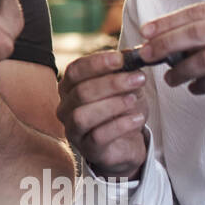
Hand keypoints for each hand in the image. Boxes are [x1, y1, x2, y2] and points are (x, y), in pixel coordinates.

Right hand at [57, 50, 149, 178]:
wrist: (127, 143)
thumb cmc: (122, 111)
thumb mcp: (126, 87)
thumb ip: (125, 71)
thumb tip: (133, 55)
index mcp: (70, 87)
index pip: (75, 70)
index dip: (97, 63)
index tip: (121, 59)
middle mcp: (66, 108)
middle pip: (81, 92)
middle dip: (112, 83)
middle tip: (138, 78)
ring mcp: (74, 130)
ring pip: (84, 115)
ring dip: (112, 105)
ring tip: (134, 100)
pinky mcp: (88, 149)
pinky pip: (98, 136)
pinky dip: (120, 125)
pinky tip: (137, 119)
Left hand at [138, 0, 204, 112]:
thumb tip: (175, 36)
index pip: (199, 11)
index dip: (168, 21)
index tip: (146, 31)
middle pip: (198, 33)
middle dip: (166, 44)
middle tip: (146, 55)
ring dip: (182, 70)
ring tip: (170, 78)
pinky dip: (202, 86)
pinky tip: (194, 89)